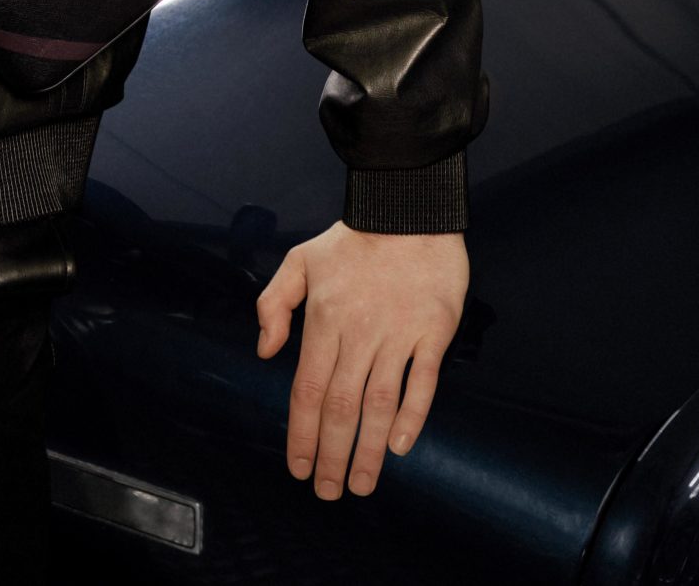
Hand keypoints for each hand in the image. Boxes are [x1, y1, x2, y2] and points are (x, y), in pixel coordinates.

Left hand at [254, 221, 467, 498]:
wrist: (408, 206)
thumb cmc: (352, 238)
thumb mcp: (299, 260)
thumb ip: (273, 304)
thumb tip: (265, 352)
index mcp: (324, 320)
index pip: (307, 390)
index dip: (301, 434)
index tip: (298, 468)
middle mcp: (359, 332)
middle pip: (340, 407)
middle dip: (331, 455)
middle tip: (329, 492)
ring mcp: (399, 332)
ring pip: (378, 403)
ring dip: (367, 450)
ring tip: (361, 485)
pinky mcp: (433, 329)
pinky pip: (423, 381)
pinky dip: (412, 415)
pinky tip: (400, 446)